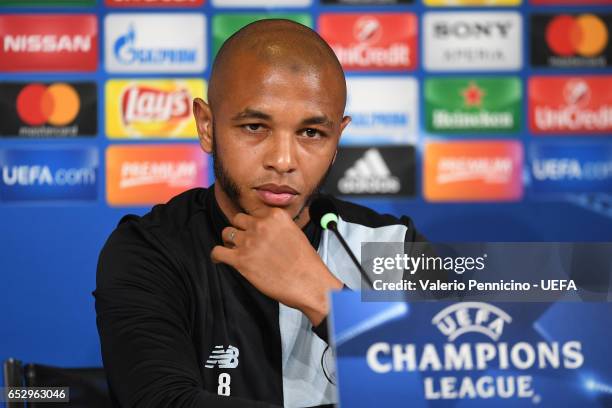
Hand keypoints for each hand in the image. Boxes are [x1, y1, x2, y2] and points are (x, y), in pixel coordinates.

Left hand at [211, 208, 342, 325]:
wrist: (309, 283)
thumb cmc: (306, 263)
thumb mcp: (295, 233)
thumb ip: (278, 227)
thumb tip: (266, 230)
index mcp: (275, 216)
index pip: (254, 211)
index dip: (252, 222)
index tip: (252, 229)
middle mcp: (260, 225)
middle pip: (238, 219)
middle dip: (241, 229)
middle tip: (246, 241)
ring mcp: (249, 242)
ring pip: (226, 233)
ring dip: (230, 242)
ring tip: (235, 251)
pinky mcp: (240, 260)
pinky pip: (217, 252)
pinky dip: (217, 256)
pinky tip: (220, 259)